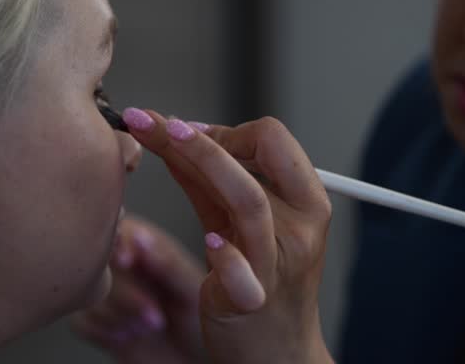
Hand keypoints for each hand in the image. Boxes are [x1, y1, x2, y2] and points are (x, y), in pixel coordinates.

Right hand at [70, 214, 206, 363]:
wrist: (191, 360)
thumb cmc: (201, 321)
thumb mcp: (192, 290)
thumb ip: (168, 264)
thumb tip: (141, 237)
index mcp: (147, 246)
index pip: (121, 230)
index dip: (120, 243)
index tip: (126, 261)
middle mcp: (122, 265)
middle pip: (101, 264)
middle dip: (127, 294)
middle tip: (153, 315)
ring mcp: (105, 291)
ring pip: (90, 294)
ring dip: (120, 315)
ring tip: (151, 326)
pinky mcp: (92, 319)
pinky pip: (82, 319)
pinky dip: (106, 330)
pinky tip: (128, 334)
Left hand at [124, 110, 334, 363]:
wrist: (277, 353)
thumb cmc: (260, 280)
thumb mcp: (237, 224)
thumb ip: (210, 182)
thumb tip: (174, 135)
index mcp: (307, 202)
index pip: (275, 139)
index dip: (228, 128)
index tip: (186, 133)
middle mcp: (300, 228)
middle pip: (262, 158)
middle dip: (206, 135)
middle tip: (157, 124)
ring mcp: (278, 264)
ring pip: (249, 201)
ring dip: (203, 164)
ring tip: (162, 143)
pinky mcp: (252, 300)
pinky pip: (241, 271)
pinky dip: (225, 254)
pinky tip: (209, 243)